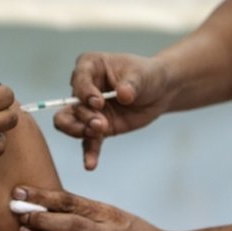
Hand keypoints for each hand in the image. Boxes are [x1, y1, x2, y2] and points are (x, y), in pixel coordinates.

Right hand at [57, 52, 172, 169]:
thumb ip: (131, 85)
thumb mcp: (142, 75)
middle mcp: (84, 88)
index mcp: (90, 66)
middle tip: (100, 124)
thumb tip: (123, 95)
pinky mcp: (99, 128)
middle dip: (82, 116)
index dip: (85, 92)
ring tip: (98, 135)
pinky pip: (89, 142)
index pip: (79, 78)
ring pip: (71, 123)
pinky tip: (90, 164)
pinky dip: (89, 153)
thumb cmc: (147, 75)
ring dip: (81, 131)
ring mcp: (89, 110)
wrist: (160, 92)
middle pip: (71, 104)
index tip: (98, 102)